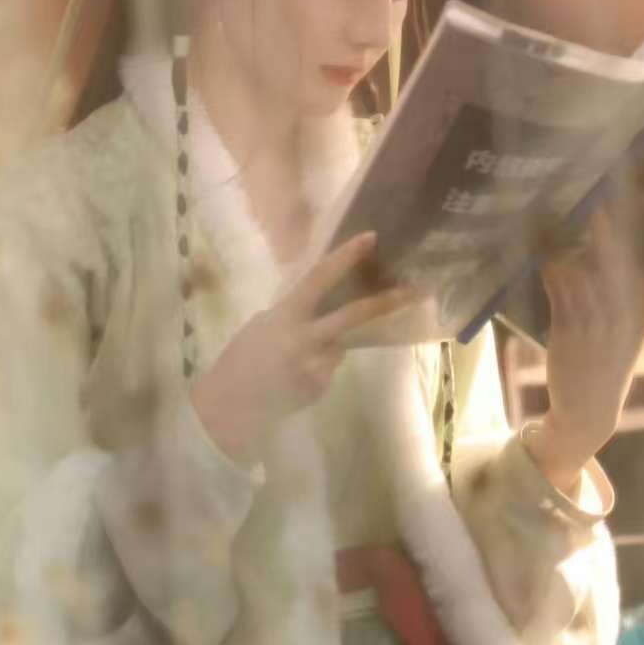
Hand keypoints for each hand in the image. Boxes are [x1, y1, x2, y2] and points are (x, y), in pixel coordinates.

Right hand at [191, 232, 406, 465]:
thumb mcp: (263, 324)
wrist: (229, 407)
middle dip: (385, 303)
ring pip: (342, 343)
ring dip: (334, 340)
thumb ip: (295, 313)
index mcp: (286, 315)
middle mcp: (306, 339)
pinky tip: (295, 374)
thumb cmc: (240, 358)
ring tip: (297, 353)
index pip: (319, 278)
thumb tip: (324, 304)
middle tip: (414, 291)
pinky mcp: (322, 387)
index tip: (371, 238)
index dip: (346, 257)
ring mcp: (317, 366)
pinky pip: (331, 366)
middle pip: (354, 316)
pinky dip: (321, 363)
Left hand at [528, 206, 643, 491]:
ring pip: (580, 270)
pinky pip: (557, 287)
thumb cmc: (607, 365)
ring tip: (555, 228)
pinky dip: (550, 269)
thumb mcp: (626, 335)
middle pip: (616, 263)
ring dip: (566, 248)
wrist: (588, 411)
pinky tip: (544, 258)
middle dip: (607, 232)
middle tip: (600, 203)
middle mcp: (623, 316)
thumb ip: (620, 299)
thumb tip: (596, 257)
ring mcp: (596, 322)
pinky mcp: (568, 328)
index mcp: (643, 315)